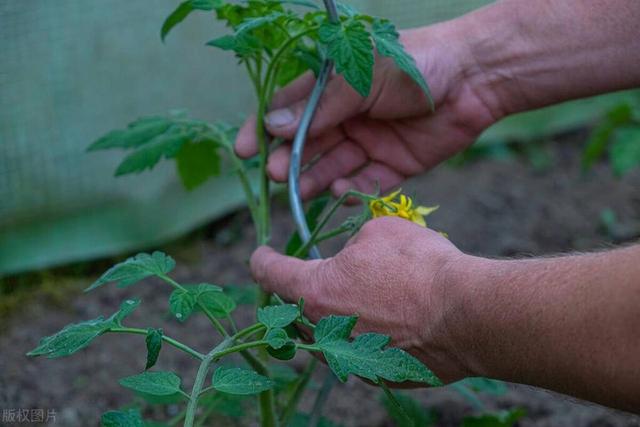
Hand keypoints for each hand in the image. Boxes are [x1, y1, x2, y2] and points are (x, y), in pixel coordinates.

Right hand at [235, 24, 499, 199]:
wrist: (475, 77)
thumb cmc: (413, 64)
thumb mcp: (360, 77)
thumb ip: (319, 106)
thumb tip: (272, 126)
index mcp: (333, 87)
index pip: (289, 110)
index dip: (264, 130)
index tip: (245, 151)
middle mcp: (347, 116)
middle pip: (309, 145)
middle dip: (290, 160)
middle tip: (278, 175)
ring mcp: (370, 142)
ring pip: (333, 167)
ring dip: (315, 180)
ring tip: (299, 192)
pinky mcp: (394, 165)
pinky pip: (365, 182)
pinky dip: (351, 191)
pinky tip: (341, 194)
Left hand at [251, 217, 472, 382]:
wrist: (465, 314)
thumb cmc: (419, 266)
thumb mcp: (378, 231)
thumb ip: (352, 241)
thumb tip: (352, 253)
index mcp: (314, 292)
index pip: (270, 274)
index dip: (261, 260)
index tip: (260, 255)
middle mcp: (323, 331)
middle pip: (291, 311)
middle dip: (294, 292)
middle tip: (307, 276)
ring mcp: (347, 358)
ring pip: (320, 335)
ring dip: (324, 316)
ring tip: (345, 299)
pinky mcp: (373, 373)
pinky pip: (351, 352)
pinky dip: (354, 335)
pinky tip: (378, 321)